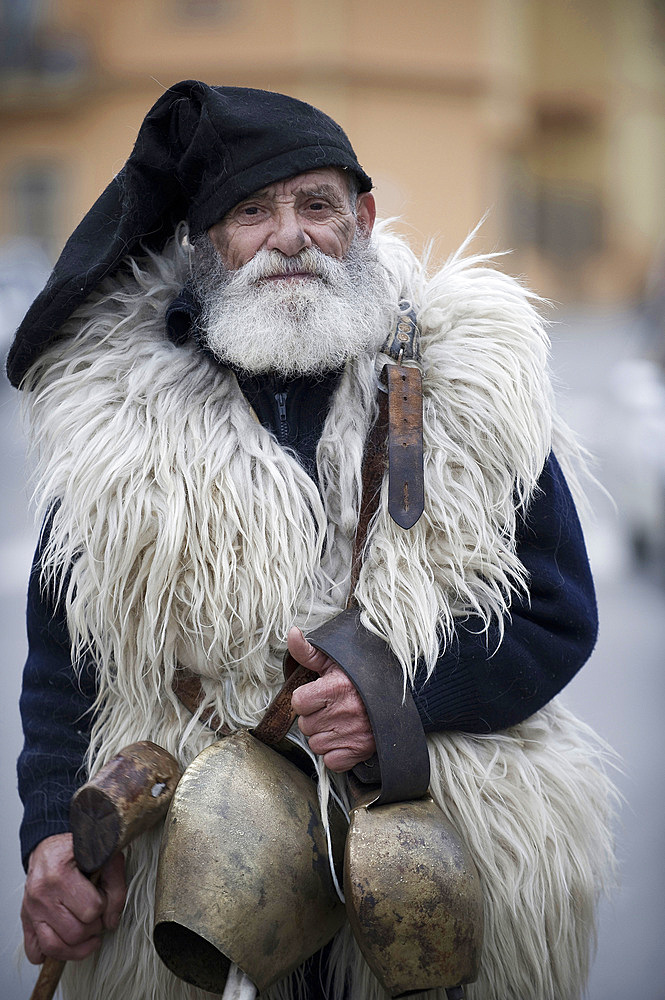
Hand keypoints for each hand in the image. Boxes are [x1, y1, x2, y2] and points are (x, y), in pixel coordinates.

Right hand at [21, 832, 126, 963]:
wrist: (51, 846)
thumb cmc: (78, 851)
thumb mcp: (105, 856)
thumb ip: (116, 886)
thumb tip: (111, 922)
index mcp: (60, 873)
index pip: (92, 908)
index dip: (104, 905)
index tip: (103, 895)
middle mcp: (41, 893)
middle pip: (75, 932)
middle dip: (93, 927)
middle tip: (96, 914)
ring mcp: (31, 909)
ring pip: (55, 947)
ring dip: (77, 946)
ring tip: (87, 935)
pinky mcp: (26, 919)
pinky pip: (34, 951)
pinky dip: (50, 954)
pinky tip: (65, 942)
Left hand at [288, 626, 375, 771]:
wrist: (398, 695)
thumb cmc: (360, 677)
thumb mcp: (334, 660)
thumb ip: (308, 650)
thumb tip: (291, 632)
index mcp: (335, 687)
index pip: (298, 702)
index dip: (306, 699)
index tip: (319, 695)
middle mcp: (344, 711)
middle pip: (305, 725)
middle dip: (314, 718)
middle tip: (331, 709)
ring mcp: (353, 733)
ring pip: (316, 744)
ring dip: (323, 736)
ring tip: (338, 722)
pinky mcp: (361, 750)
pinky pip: (331, 761)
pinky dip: (335, 754)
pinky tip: (344, 738)